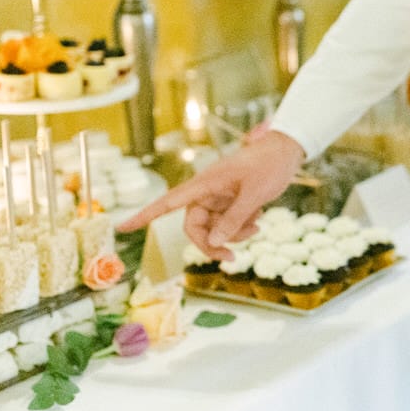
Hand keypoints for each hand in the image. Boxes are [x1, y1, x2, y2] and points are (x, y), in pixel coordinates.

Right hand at [117, 129, 303, 257]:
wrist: (288, 151)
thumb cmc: (269, 165)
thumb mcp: (254, 194)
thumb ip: (233, 219)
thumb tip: (212, 243)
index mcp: (204, 184)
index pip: (167, 202)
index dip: (144, 215)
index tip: (122, 226)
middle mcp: (207, 192)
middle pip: (194, 227)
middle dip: (210, 244)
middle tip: (230, 259)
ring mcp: (219, 198)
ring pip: (214, 229)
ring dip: (233, 235)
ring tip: (257, 227)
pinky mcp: (231, 202)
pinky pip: (228, 224)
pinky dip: (241, 228)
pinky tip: (258, 220)